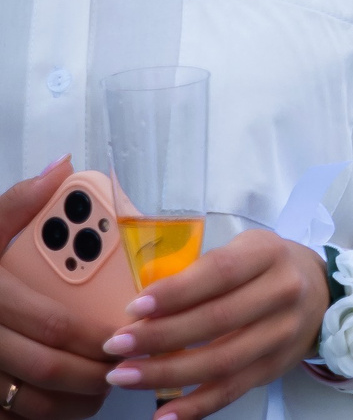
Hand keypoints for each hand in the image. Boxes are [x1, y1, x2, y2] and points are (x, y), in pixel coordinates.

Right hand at [0, 160, 110, 419]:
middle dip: (96, 371)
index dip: (96, 334)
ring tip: (107, 385)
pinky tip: (71, 403)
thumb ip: (19, 203)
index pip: (52, 324)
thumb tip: (61, 165)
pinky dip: (48, 416)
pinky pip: (14, 417)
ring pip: (32, 402)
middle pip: (46, 368)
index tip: (130, 331)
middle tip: (130, 363)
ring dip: (77, 400)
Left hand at [102, 229, 328, 419]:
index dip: (176, 292)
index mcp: (268, 255)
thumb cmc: (264, 268)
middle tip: (116, 346)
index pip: (220, 273)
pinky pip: (232, 391)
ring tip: (123, 377)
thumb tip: (140, 307)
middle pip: (217, 320)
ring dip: (166, 373)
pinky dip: (195, 407)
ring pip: (221, 361)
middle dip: (160, 337)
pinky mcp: (275, 367)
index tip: (133, 308)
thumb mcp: (242, 250)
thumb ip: (201, 272)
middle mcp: (282, 293)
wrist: (320, 292)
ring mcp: (282, 334)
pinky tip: (162, 415)